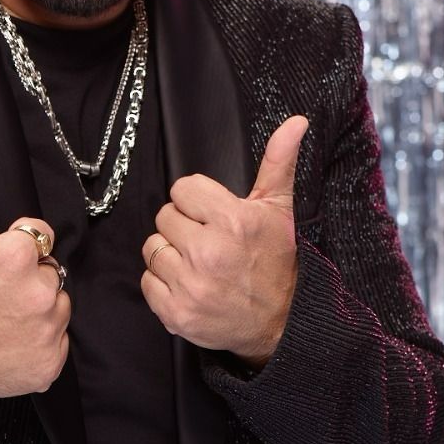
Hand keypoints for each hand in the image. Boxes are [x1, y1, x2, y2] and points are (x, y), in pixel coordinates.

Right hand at [0, 135, 70, 397]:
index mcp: (17, 254)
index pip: (40, 237)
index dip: (16, 248)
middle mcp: (38, 291)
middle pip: (51, 273)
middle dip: (29, 279)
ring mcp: (46, 330)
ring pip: (59, 307)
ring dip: (38, 311)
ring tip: (1, 319)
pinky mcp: (48, 363)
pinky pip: (58, 344)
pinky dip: (39, 345)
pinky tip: (9, 343)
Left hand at [140, 115, 307, 367]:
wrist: (282, 322)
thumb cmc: (276, 262)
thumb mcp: (278, 210)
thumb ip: (279, 162)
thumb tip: (295, 121)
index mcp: (232, 222)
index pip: (182, 190)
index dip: (197, 202)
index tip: (213, 216)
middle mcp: (209, 253)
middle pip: (164, 217)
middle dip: (184, 226)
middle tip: (207, 242)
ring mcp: (190, 286)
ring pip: (152, 247)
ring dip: (171, 254)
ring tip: (197, 263)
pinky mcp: (176, 313)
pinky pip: (147, 281)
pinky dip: (163, 283)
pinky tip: (188, 284)